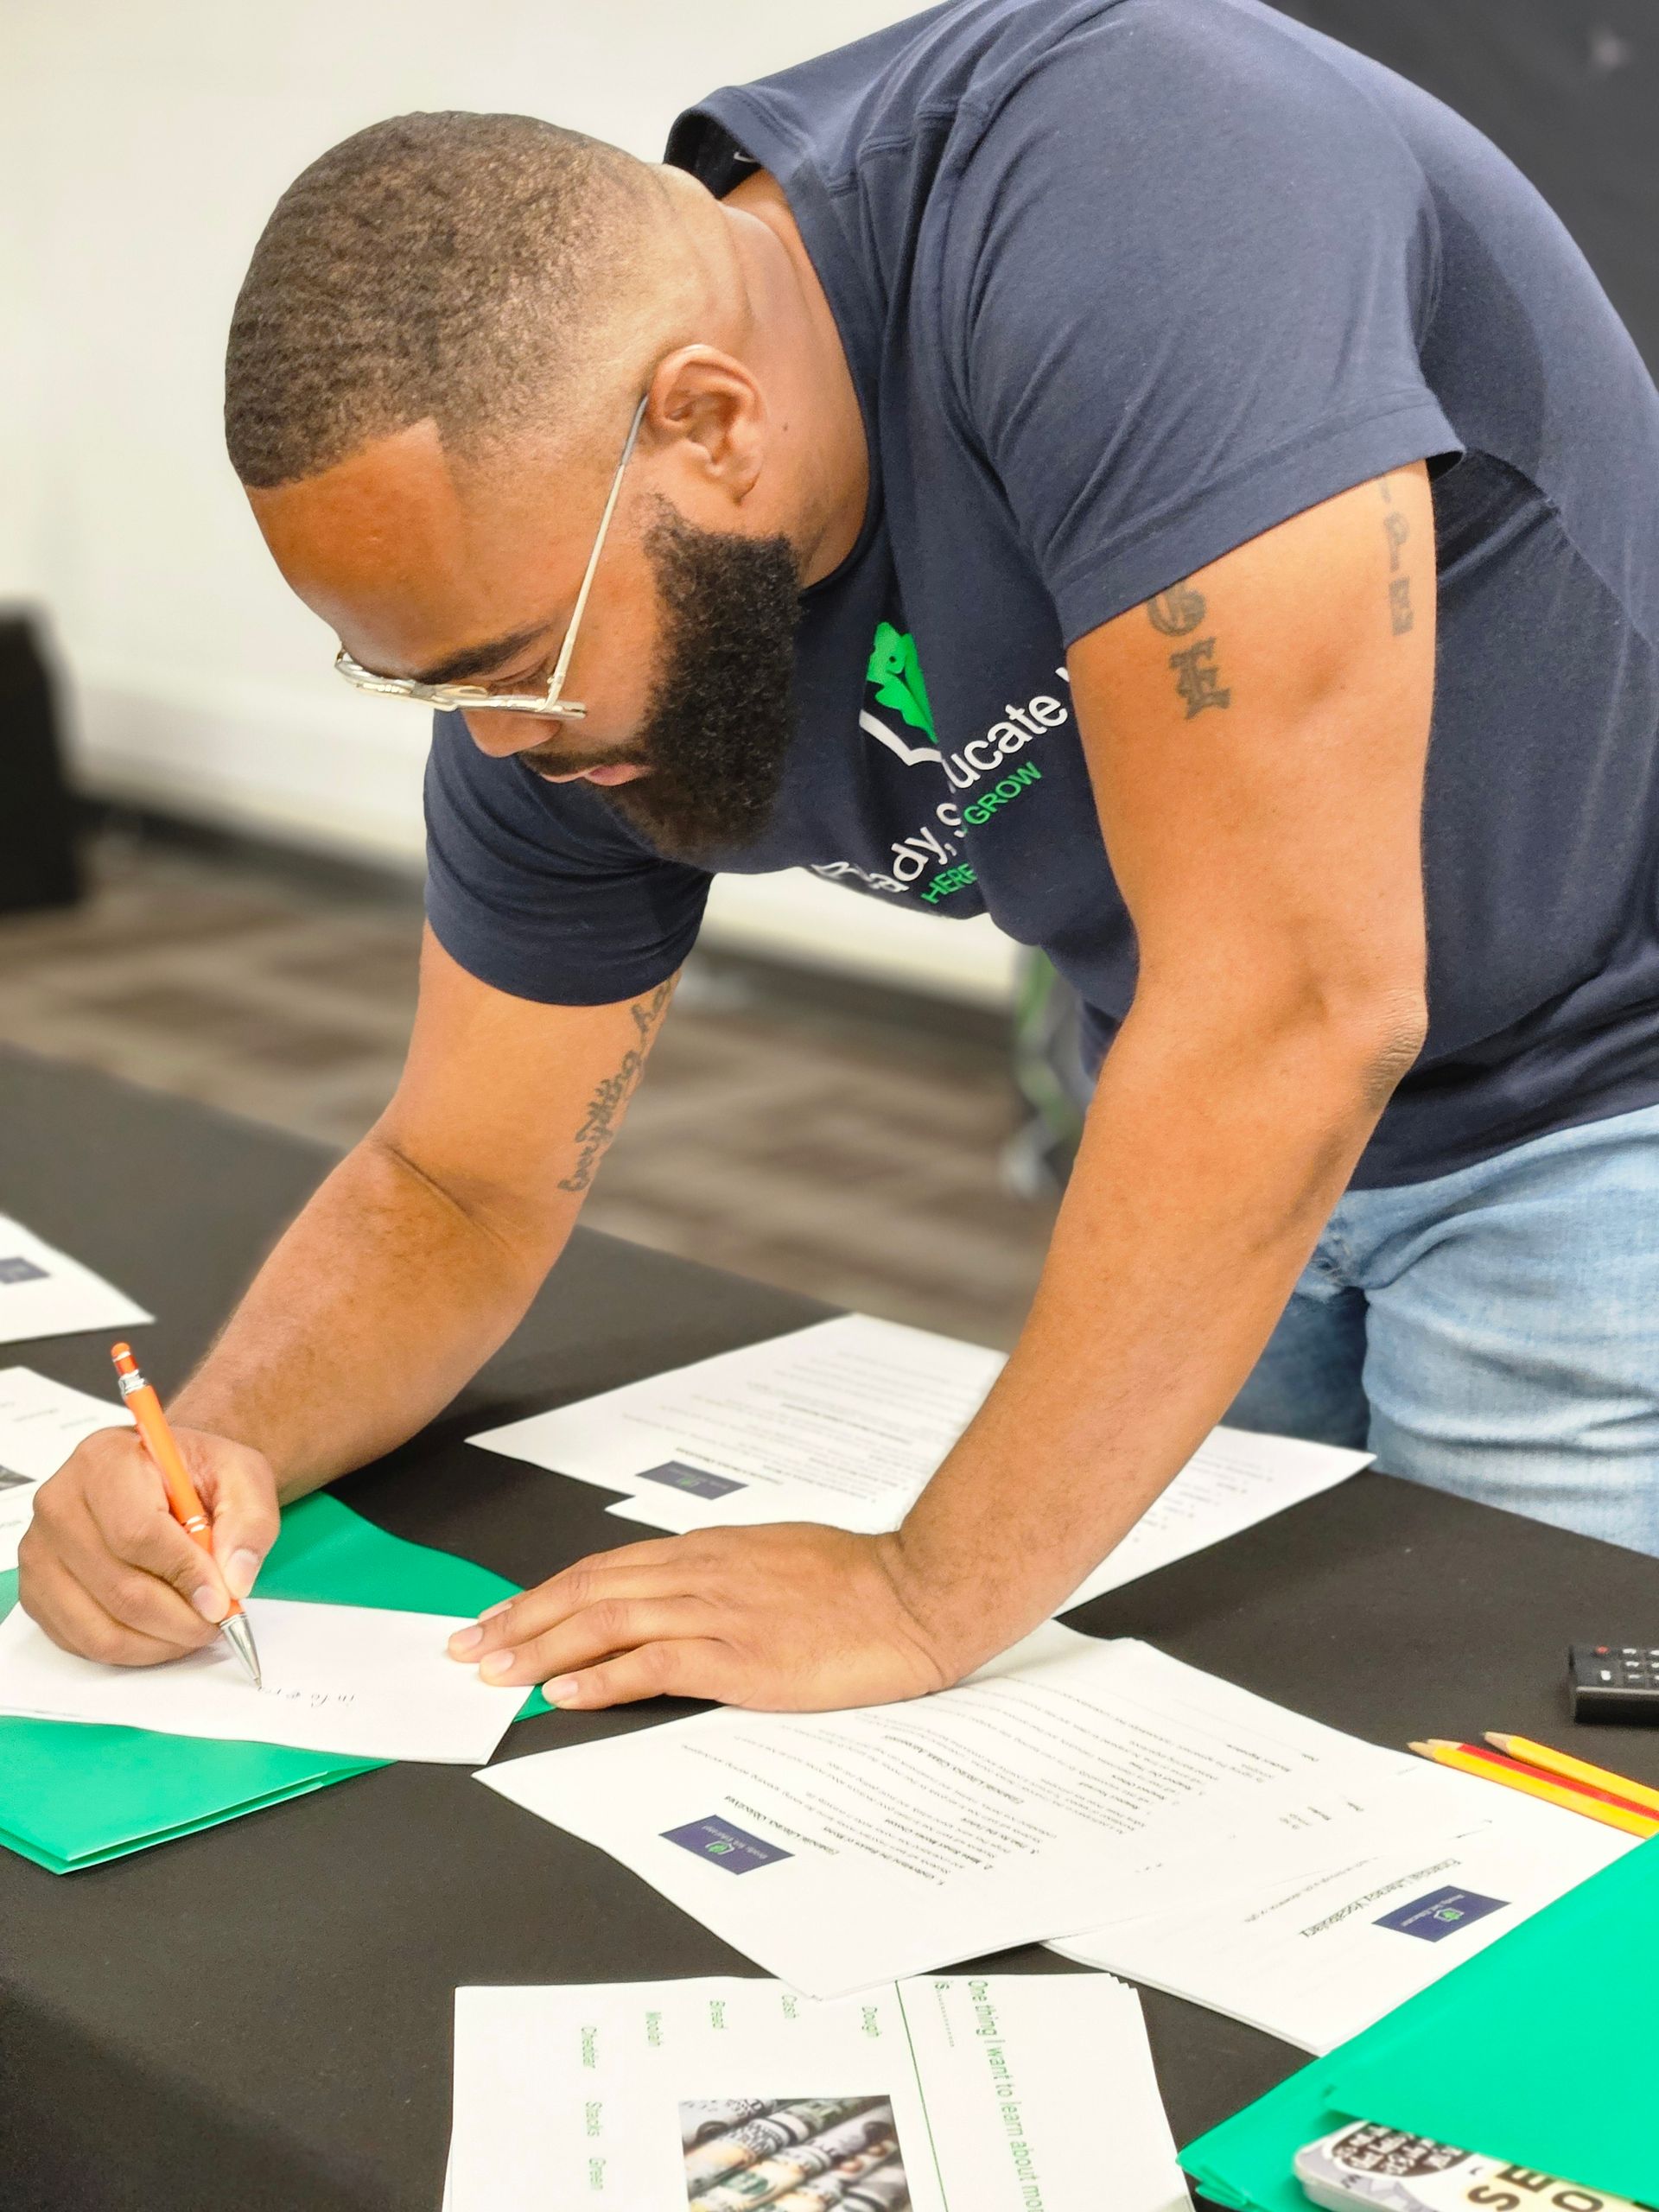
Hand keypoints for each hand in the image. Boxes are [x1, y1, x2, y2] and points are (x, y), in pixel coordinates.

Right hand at [18, 1424, 279, 1665]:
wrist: (161, 1477)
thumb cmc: (195, 1475)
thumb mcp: (242, 1475)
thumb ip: (250, 1521)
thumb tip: (234, 1580)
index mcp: (105, 1460)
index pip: (136, 1533)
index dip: (185, 1574)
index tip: (223, 1598)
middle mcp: (60, 1504)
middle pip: (119, 1587)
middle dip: (180, 1618)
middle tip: (218, 1621)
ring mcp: (41, 1551)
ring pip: (102, 1626)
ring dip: (161, 1642)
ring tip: (196, 1626)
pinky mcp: (38, 1591)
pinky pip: (86, 1642)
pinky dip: (135, 1650)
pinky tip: (164, 1630)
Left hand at [446, 1524, 963, 1712]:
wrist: (919, 1591)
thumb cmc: (861, 1580)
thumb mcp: (779, 1559)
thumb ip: (726, 1574)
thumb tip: (683, 1593)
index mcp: (711, 1551)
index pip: (606, 1569)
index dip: (546, 1594)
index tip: (503, 1616)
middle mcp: (703, 1573)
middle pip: (589, 1590)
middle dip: (521, 1620)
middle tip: (468, 1646)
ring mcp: (721, 1613)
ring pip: (607, 1622)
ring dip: (542, 1648)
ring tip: (495, 1673)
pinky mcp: (743, 1656)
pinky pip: (655, 1663)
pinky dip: (602, 1678)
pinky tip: (566, 1693)